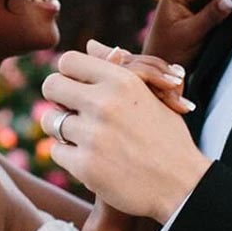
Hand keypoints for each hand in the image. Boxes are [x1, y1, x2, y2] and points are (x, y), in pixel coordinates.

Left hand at [40, 52, 210, 220]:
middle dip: (58, 98)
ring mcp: (92, 135)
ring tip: (88, 139)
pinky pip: (56, 151)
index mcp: (122, 81)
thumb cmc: (167, 137)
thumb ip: (118, 68)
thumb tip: (89, 45)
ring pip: (50, 121)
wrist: (181, 186)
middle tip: (73, 111)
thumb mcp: (151, 95)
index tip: (78, 88)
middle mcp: (104, 103)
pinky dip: (70, 156)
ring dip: (63, 129)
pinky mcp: (84, 166)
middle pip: (50, 86)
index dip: (69, 74)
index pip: (68, 61)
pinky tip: (94, 160)